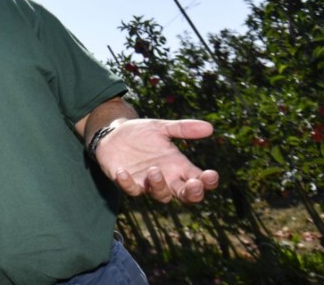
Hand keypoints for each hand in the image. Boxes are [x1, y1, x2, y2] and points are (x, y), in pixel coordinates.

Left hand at [95, 119, 219, 203]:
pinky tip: (123, 172)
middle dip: (192, 193)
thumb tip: (210, 127)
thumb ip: (182, 128)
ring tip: (154, 170)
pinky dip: (128, 183)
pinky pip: (131, 189)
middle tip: (194, 185)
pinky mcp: (128, 183)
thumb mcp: (160, 127)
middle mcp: (167, 178)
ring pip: (161, 195)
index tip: (211, 174)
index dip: (208, 181)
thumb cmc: (140, 134)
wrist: (112, 134)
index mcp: (178, 165)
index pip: (199, 179)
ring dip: (160, 185)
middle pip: (185, 195)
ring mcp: (148, 183)